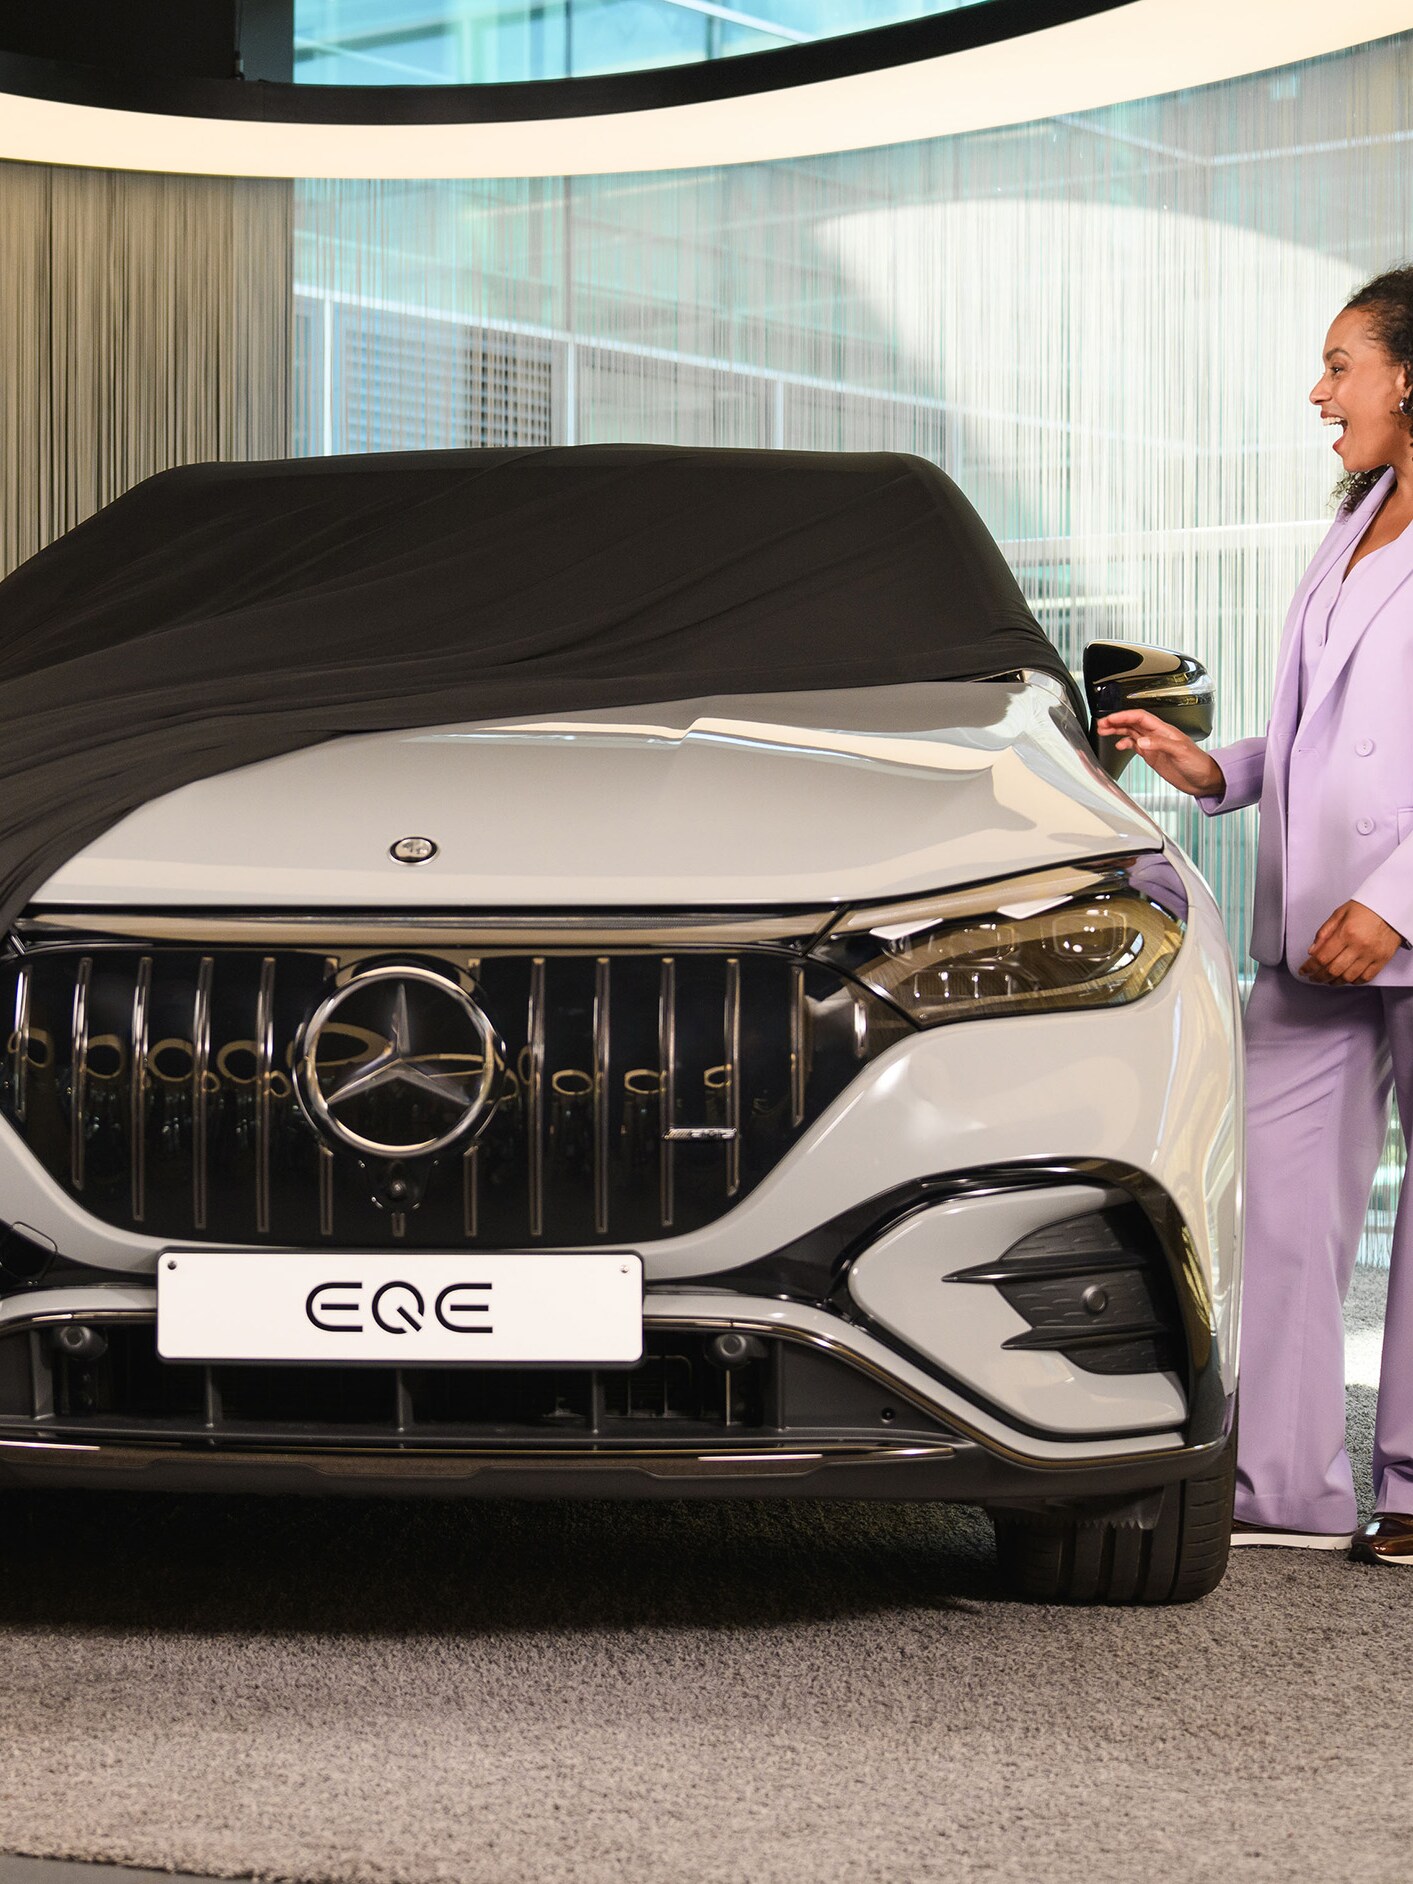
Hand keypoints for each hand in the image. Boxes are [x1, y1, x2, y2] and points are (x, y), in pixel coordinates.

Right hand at [1093, 710, 1224, 797]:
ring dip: (1117, 731)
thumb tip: (1140, 741)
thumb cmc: (1198, 763)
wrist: (1204, 779)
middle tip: (1101, 724)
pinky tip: (1119, 746)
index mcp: (1164, 730)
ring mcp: (1154, 745)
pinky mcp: (1152, 756)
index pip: (1140, 718)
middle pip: (1133, 723)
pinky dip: (1125, 744)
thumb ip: (1159, 744)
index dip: (1124, 716)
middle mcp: (1157, 736)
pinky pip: (1135, 746)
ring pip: (1131, 733)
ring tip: (1103, 731)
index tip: (1111, 719)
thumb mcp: (1180, 752)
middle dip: (1116, 722)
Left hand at [1299, 900, 1404, 983]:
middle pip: (1333, 970)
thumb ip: (1324, 932)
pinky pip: (1365, 978)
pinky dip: (1353, 982)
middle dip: (1319, 977)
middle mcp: (1359, 946)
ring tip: (1328, 980)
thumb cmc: (1365, 909)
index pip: (1322, 957)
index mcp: (1346, 933)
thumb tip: (1312, 951)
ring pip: (1348, 977)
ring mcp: (1371, 954)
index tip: (1304, 971)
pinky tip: (1345, 979)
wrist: (1391, 908)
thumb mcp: (1339, 914)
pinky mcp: (1382, 960)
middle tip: (1313, 977)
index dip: (1310, 967)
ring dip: (1335, 981)